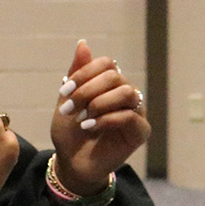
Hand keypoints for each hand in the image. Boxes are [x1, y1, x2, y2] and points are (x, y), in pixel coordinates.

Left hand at [51, 40, 150, 195]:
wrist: (71, 162)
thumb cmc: (69, 131)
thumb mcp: (66, 100)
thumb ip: (76, 74)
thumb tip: (83, 43)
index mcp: (109, 84)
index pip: (106, 63)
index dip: (84, 74)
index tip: (64, 91)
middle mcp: (126, 94)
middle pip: (114, 77)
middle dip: (87, 90)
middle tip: (70, 107)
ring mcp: (136, 112)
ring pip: (125, 93)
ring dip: (98, 103)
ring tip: (82, 118)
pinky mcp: (140, 132)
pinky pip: (130, 116)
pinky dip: (106, 119)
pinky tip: (89, 127)